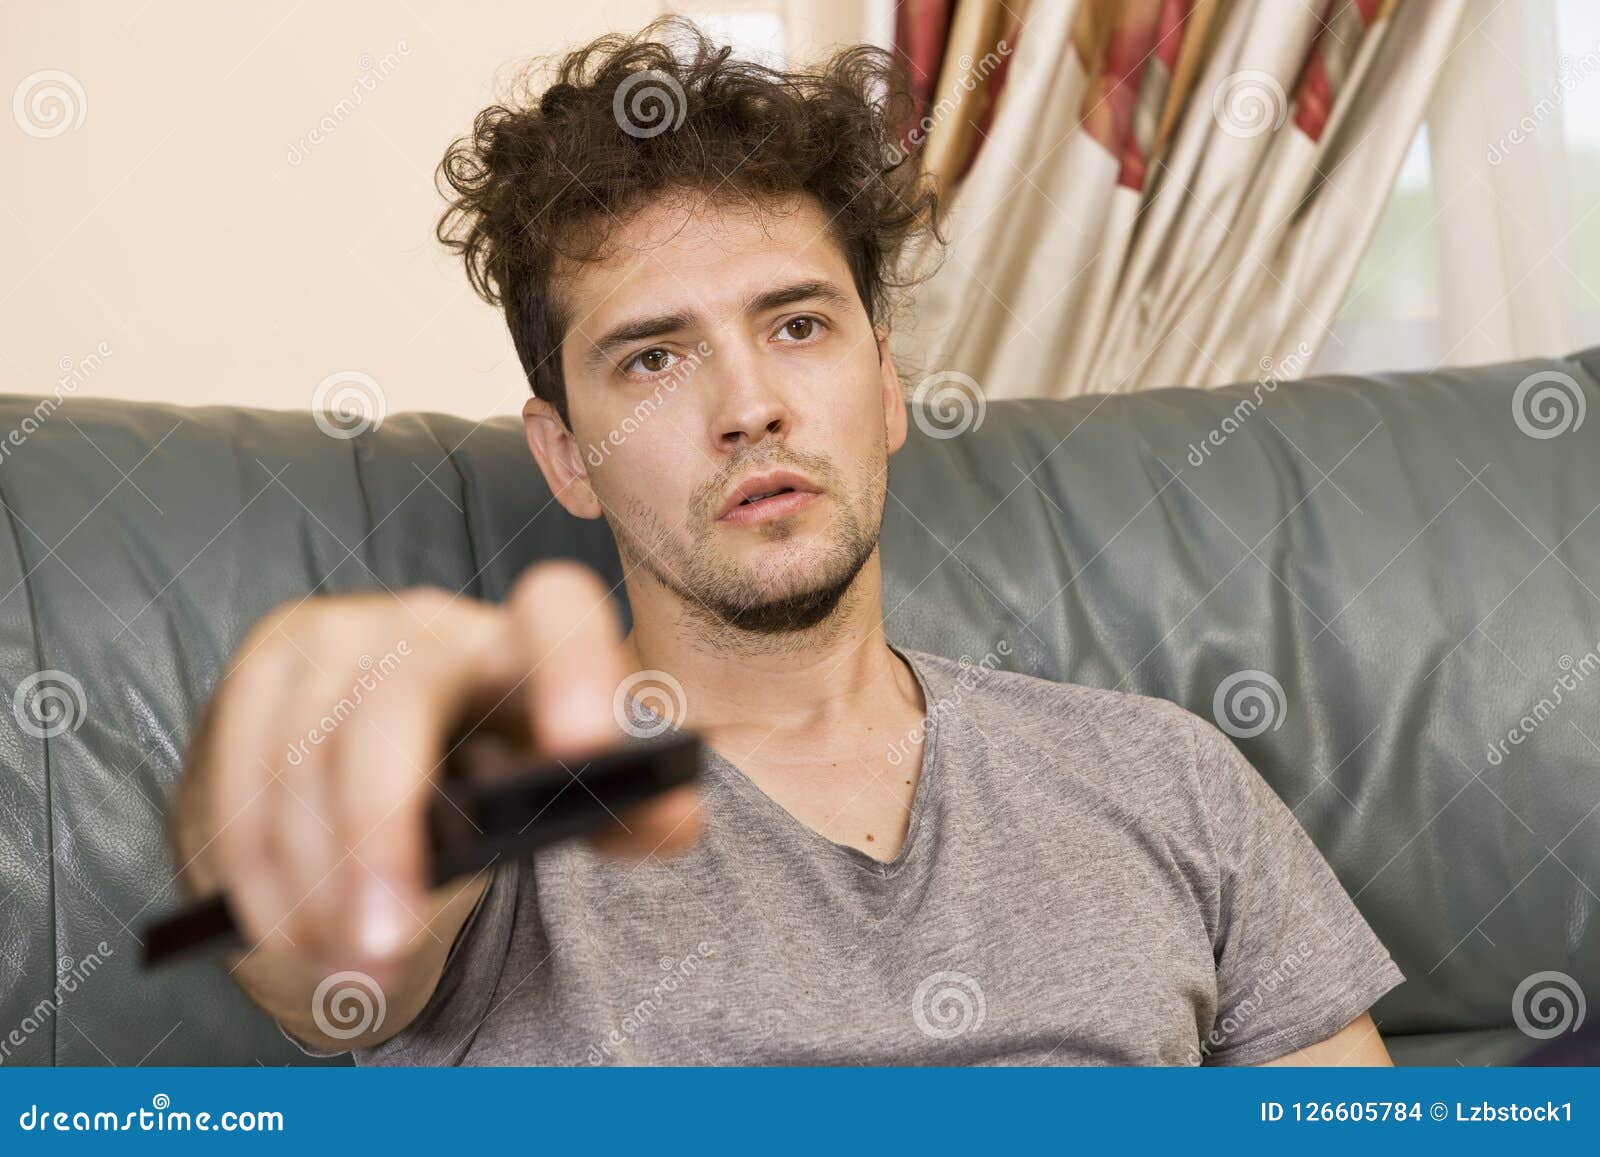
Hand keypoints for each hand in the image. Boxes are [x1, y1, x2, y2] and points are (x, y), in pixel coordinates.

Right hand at [174, 561, 702, 985]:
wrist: (378, 762)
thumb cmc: (491, 775)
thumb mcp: (558, 793)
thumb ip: (625, 812)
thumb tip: (675, 816)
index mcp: (524, 639)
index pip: (557, 608)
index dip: (575, 665)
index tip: (586, 747)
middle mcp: (430, 622)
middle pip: (395, 708)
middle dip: (381, 836)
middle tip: (385, 943)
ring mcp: (336, 635)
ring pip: (304, 758)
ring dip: (314, 880)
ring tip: (348, 960)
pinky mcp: (264, 670)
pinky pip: (243, 779)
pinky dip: (263, 872)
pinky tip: (293, 929)